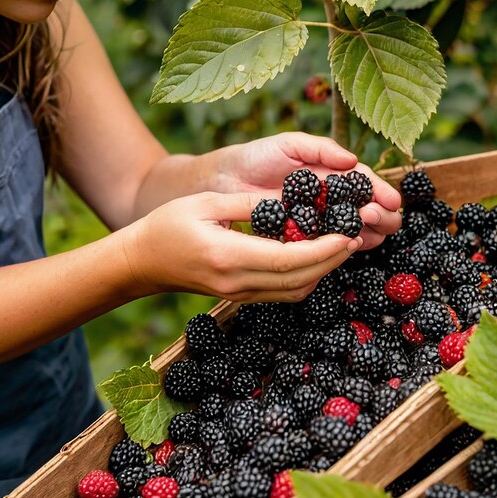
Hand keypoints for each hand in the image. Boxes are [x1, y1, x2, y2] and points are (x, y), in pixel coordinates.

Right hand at [122, 191, 362, 302]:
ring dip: (321, 272)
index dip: (323, 250)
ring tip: (340, 246)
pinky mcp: (238, 297)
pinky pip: (280, 293)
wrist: (141, 263)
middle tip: (355, 237)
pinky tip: (313, 258)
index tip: (348, 235)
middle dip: (331, 261)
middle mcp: (236, 282)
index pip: (288, 259)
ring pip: (293, 291)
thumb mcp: (205, 203)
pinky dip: (304, 278)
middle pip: (298, 280)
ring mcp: (237, 294)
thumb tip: (287, 200)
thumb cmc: (166, 226)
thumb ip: (248, 203)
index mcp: (228, 256)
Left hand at [212, 131, 401, 249]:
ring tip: (363, 228)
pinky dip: (343, 246)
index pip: (367, 185)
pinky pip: (329, 245)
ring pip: (356, 231)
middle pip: (371, 211)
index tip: (391, 201)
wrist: (226, 178)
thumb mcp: (292, 144)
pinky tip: (348, 245)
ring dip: (368, 232)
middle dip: (381, 215)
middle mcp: (332, 200)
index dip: (381, 192)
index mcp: (334, 176)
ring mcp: (319, 221)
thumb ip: (322, 148)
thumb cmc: (259, 156)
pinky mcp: (303, 239)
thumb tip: (352, 161)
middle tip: (372, 214)